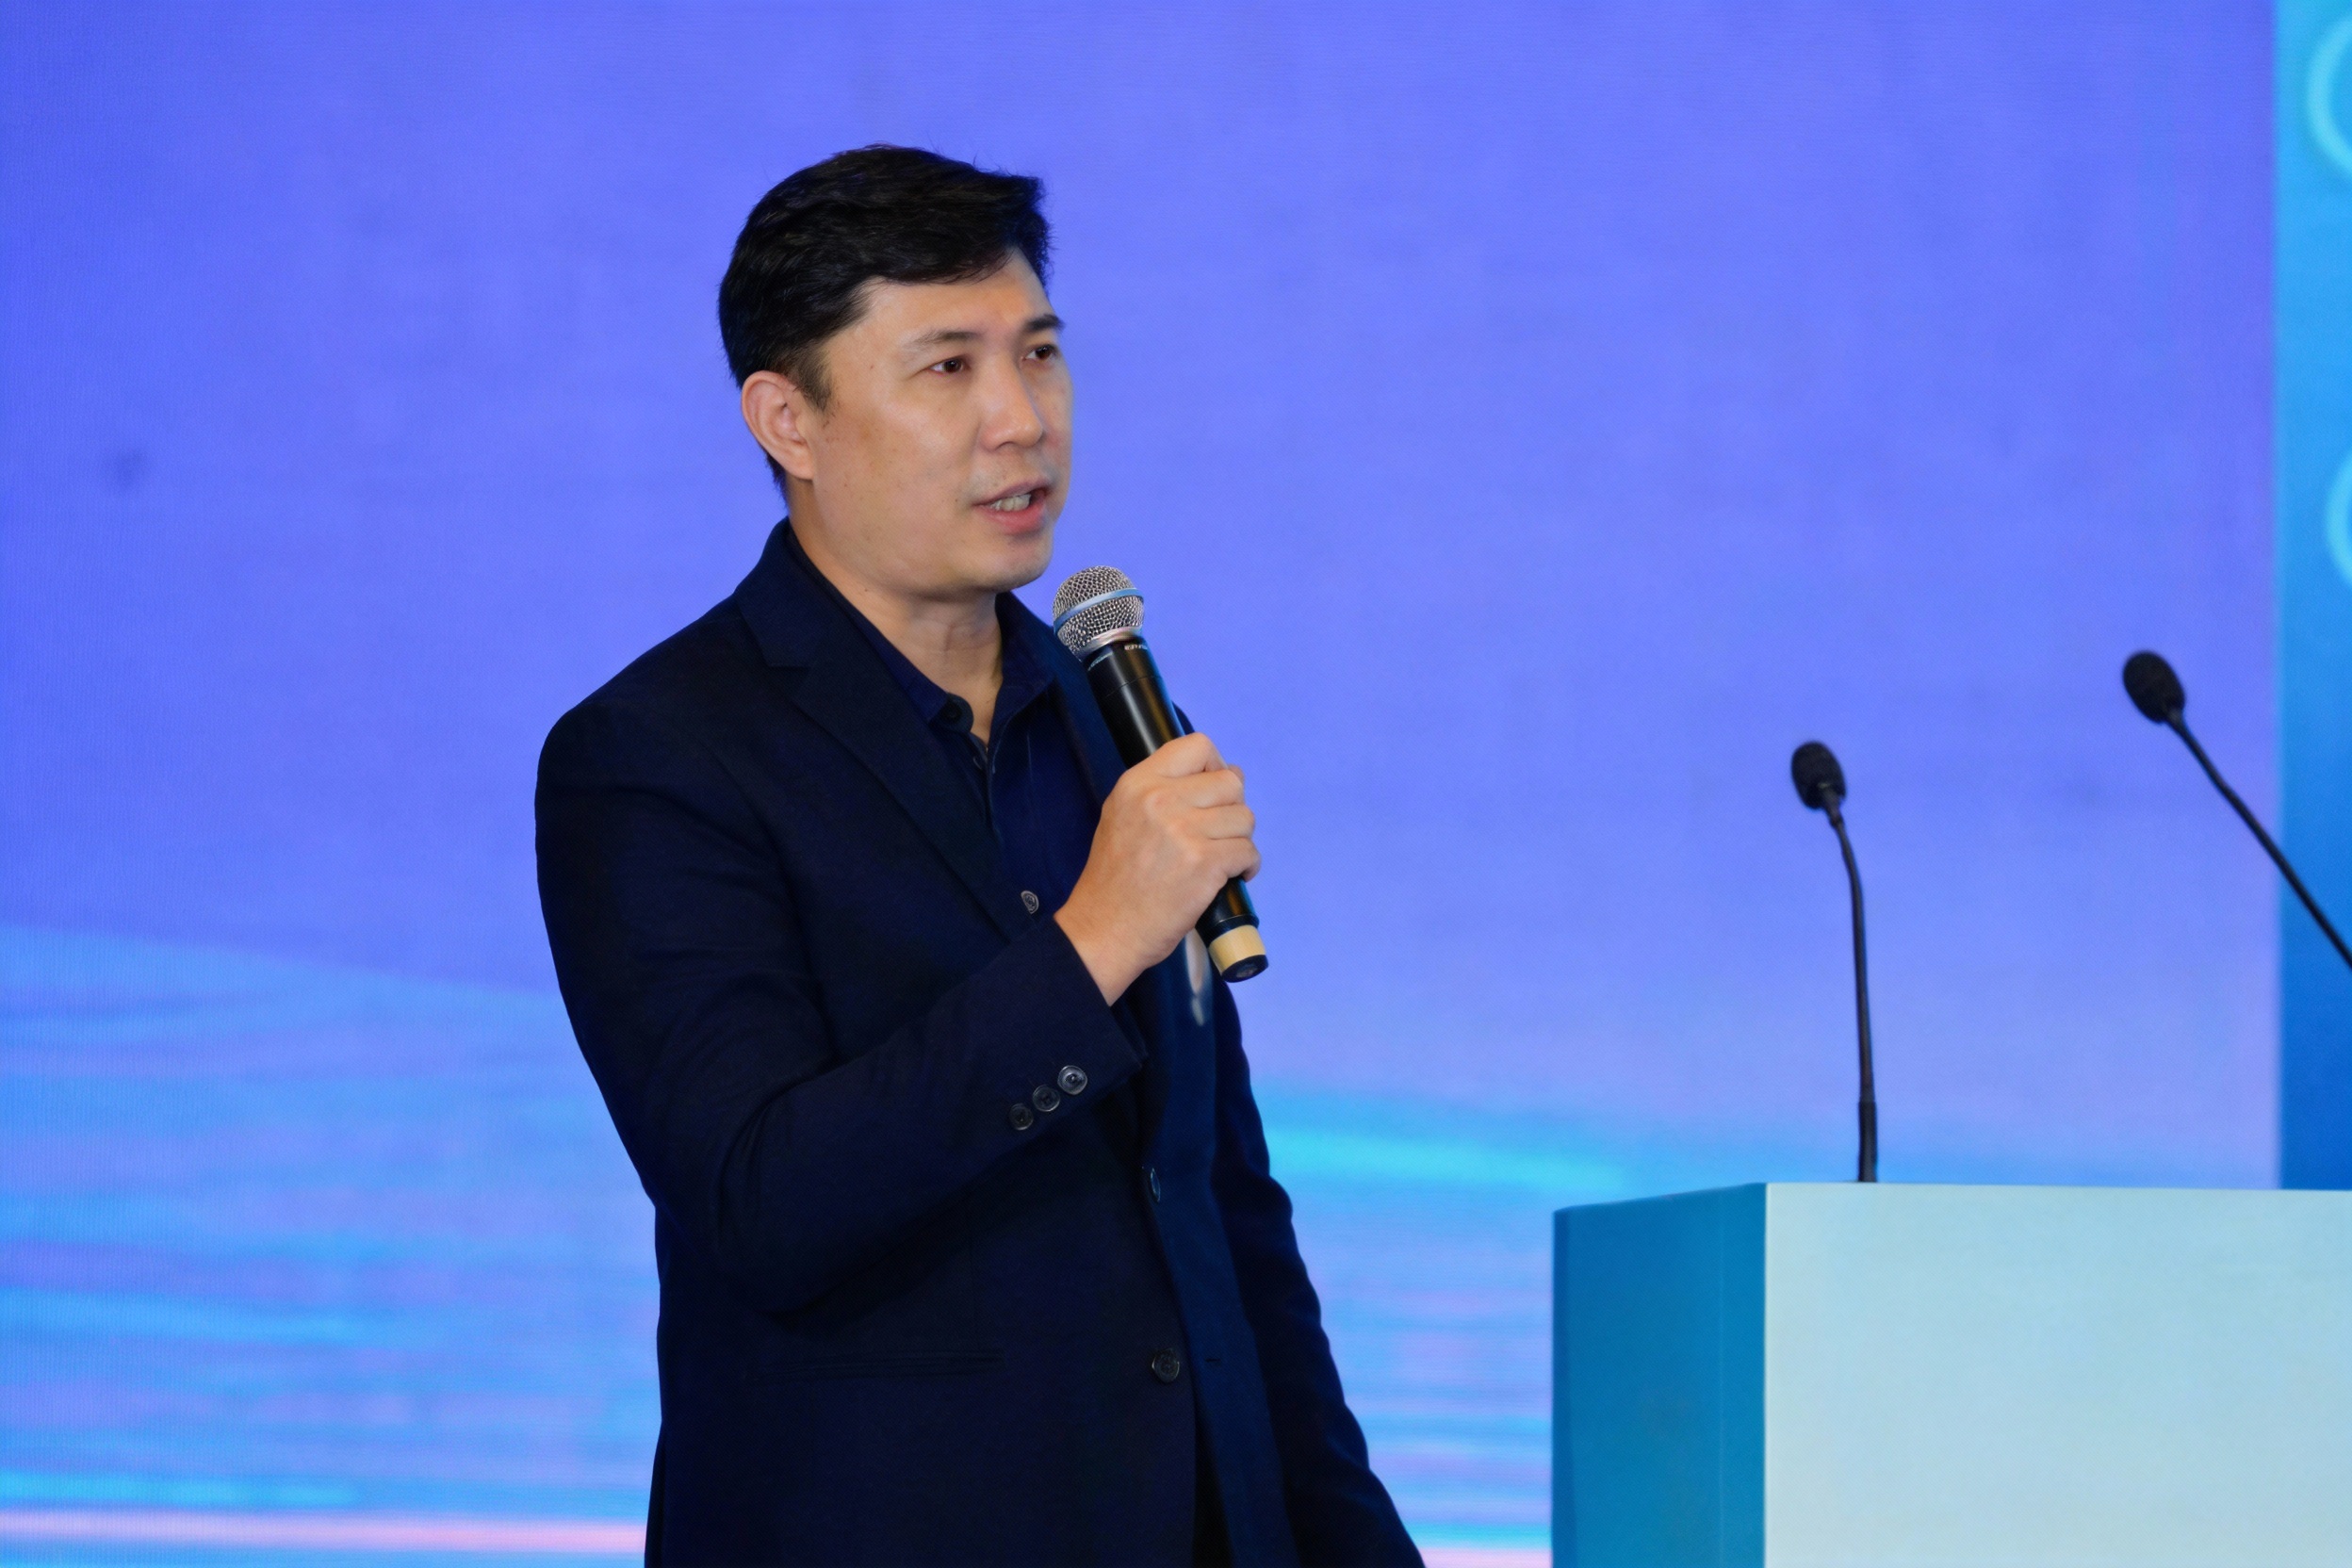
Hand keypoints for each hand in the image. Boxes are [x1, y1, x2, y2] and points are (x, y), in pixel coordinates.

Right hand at [1055, 732, 1258, 1001]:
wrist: (1105, 929)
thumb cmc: (1115, 877)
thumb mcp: (1123, 815)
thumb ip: (1164, 791)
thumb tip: (1227, 774)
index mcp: (1139, 783)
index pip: (1198, 746)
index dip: (1215, 766)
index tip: (1212, 793)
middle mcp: (1161, 799)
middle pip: (1230, 782)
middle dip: (1232, 809)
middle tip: (1217, 833)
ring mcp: (1184, 831)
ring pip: (1245, 817)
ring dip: (1239, 840)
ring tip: (1221, 858)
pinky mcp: (1204, 863)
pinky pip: (1248, 851)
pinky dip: (1246, 866)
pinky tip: (1230, 877)